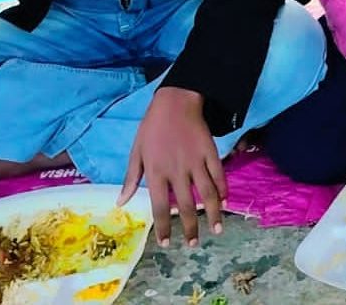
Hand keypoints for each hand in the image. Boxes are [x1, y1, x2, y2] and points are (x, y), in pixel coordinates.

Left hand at [119, 87, 224, 247]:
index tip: (166, 242)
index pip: (159, 207)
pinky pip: (219, 176)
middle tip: (193, 244)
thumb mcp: (136, 152)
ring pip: (207, 194)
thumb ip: (130, 178)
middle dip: (190, 228)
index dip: (163, 226)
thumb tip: (120, 203)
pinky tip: (225, 202)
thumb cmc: (152, 127)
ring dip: (212, 215)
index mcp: (156, 172)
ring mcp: (196, 162)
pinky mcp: (211, 153)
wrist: (176, 101)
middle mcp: (177, 171)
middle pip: (185, 206)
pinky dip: (223, 190)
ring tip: (216, 230)